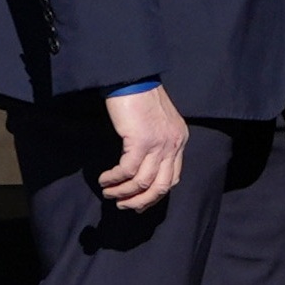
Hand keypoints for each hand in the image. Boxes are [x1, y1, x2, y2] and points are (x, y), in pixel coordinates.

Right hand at [96, 86, 188, 210]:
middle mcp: (173, 144)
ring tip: (109, 193)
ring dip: (123, 192)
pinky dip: (115, 179)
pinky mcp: (141, 141)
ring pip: (143, 182)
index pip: (172, 177)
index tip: (139, 202)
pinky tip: (105, 179)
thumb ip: (157, 143)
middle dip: (141, 201)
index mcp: (179, 140)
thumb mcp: (158, 122)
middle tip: (124, 205)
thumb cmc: (140, 98)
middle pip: (161, 186)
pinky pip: (127, 170)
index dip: (155, 195)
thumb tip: (143, 166)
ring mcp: (159, 144)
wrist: (133, 79)